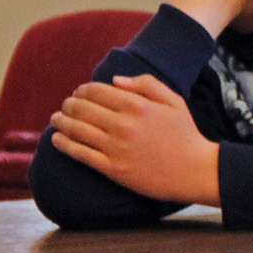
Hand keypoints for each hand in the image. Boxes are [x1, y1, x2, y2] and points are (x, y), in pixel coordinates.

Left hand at [47, 74, 220, 204]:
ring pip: (75, 129)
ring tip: (56, 119)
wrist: (196, 171)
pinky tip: (56, 139)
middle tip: (66, 106)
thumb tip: (115, 80)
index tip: (79, 93)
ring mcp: (116, 147)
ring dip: (60, 122)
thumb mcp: (174, 102)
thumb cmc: (186, 135)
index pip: (96, 91)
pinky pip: (79, 153)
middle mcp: (123, 124)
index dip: (82, 90)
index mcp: (137, 105)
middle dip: (69, 104)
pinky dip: (63, 144)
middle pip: (81, 108)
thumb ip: (147, 84)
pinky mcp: (112, 168)